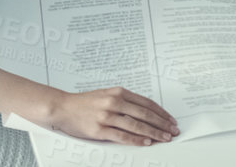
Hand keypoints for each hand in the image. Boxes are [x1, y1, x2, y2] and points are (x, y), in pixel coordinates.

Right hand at [43, 87, 179, 145]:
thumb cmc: (84, 103)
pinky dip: (137, 139)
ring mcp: (107, 116)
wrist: (62, 107)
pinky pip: (123, 136)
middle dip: (162, 124)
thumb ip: (124, 101)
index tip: (170, 120)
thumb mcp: (106, 95)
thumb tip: (144, 112)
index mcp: (118, 92)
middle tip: (173, 131)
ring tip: (164, 138)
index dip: (161, 112)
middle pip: (145, 114)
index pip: (146, 103)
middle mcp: (114, 102)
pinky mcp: (100, 129)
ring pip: (137, 125)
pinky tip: (147, 142)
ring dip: (154, 133)